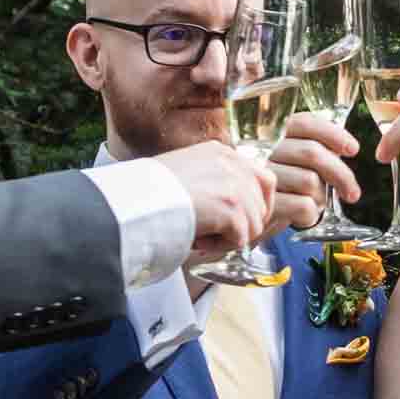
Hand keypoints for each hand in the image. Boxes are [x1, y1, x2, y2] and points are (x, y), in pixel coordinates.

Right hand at [154, 140, 277, 261]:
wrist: (136, 199)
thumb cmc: (148, 190)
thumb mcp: (185, 170)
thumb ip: (211, 179)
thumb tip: (229, 208)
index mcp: (221, 152)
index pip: (261, 178)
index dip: (253, 205)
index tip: (237, 220)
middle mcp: (233, 164)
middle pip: (263, 204)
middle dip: (243, 224)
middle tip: (217, 233)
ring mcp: (236, 186)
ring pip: (254, 225)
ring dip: (228, 237)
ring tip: (199, 234)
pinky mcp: (233, 209)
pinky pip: (241, 240)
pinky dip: (219, 246)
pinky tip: (198, 239)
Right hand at [265, 112, 361, 235]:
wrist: (255, 220)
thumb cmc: (285, 190)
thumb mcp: (298, 166)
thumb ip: (317, 152)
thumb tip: (349, 148)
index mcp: (276, 137)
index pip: (304, 123)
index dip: (333, 133)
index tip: (353, 149)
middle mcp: (267, 152)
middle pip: (312, 152)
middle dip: (342, 174)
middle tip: (353, 193)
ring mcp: (264, 178)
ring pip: (309, 181)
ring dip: (321, 198)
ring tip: (314, 204)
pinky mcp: (266, 204)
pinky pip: (303, 206)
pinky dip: (311, 215)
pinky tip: (303, 216)